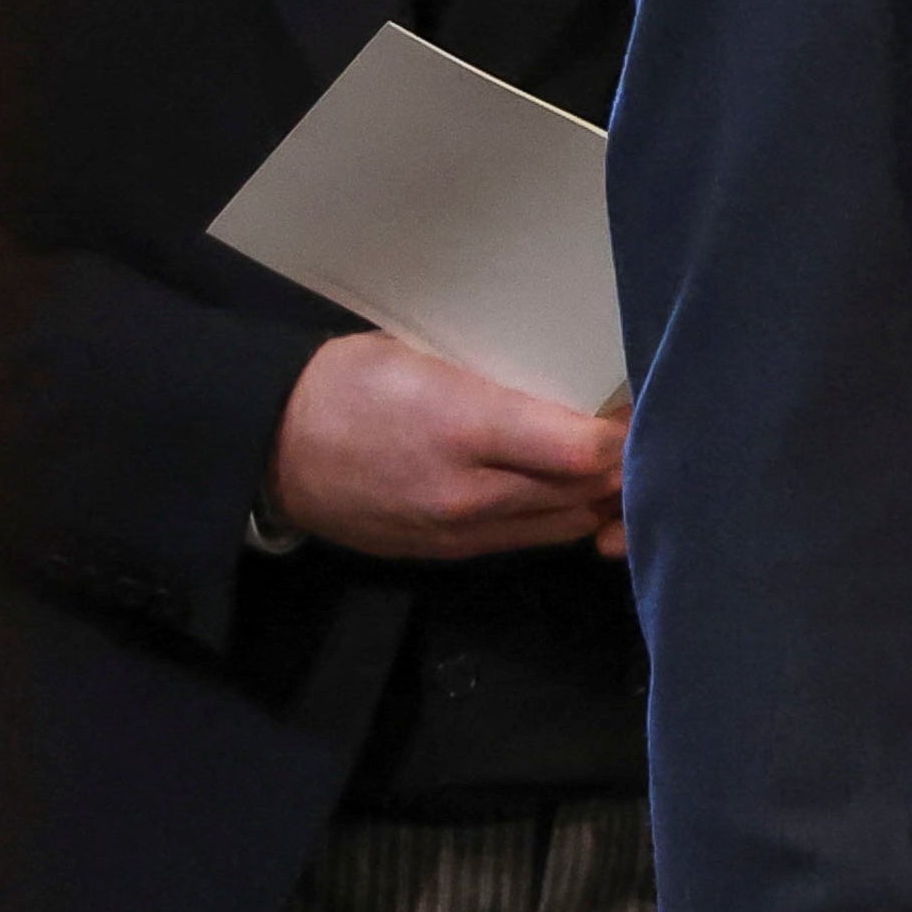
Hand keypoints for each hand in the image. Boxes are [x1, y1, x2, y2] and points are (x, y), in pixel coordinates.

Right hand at [267, 332, 628, 564]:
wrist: (271, 448)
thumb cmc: (348, 382)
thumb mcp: (425, 357)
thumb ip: (504, 387)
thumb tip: (575, 404)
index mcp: (464, 426)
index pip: (584, 452)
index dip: (626, 437)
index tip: (639, 409)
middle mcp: (468, 492)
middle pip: (584, 494)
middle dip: (622, 467)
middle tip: (641, 431)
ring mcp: (458, 532)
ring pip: (562, 525)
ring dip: (595, 498)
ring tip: (610, 462)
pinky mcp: (446, 554)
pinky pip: (525, 541)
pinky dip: (555, 517)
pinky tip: (565, 490)